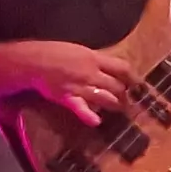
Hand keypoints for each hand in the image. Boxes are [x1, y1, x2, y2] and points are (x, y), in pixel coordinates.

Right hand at [10, 40, 137, 125]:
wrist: (33, 61)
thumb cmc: (53, 52)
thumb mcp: (78, 50)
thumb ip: (93, 59)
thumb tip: (106, 67)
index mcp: (94, 58)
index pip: (122, 68)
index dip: (133, 77)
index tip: (137, 84)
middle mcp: (91, 73)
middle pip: (117, 86)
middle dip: (124, 93)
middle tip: (127, 99)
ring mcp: (81, 87)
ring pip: (106, 98)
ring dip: (114, 104)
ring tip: (118, 108)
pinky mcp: (69, 98)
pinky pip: (82, 109)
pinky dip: (90, 116)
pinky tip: (96, 121)